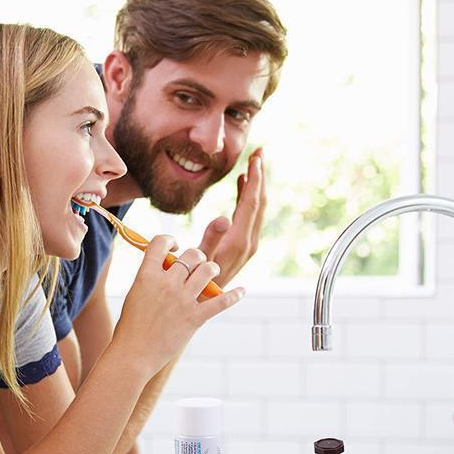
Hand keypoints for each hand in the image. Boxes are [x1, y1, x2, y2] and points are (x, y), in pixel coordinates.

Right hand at [113, 237, 243, 376]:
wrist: (134, 354)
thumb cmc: (131, 326)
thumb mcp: (135, 294)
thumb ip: (150, 277)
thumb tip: (167, 266)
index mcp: (147, 275)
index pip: (161, 243)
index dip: (169, 240)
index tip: (174, 246)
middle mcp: (167, 283)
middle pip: (191, 255)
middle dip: (196, 256)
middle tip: (196, 263)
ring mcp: (183, 300)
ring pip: (208, 270)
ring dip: (212, 268)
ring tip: (211, 271)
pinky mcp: (195, 318)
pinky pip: (221, 301)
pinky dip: (234, 296)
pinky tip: (242, 291)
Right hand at [197, 148, 266, 287]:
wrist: (201, 301)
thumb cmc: (193, 280)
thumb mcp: (198, 260)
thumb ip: (210, 239)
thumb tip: (223, 218)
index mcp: (238, 242)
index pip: (250, 204)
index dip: (254, 179)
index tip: (256, 158)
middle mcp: (248, 242)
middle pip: (258, 203)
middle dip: (260, 176)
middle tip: (260, 151)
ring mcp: (247, 245)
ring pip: (256, 208)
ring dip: (255, 185)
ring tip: (253, 163)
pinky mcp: (242, 245)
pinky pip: (249, 216)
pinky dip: (246, 197)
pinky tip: (241, 184)